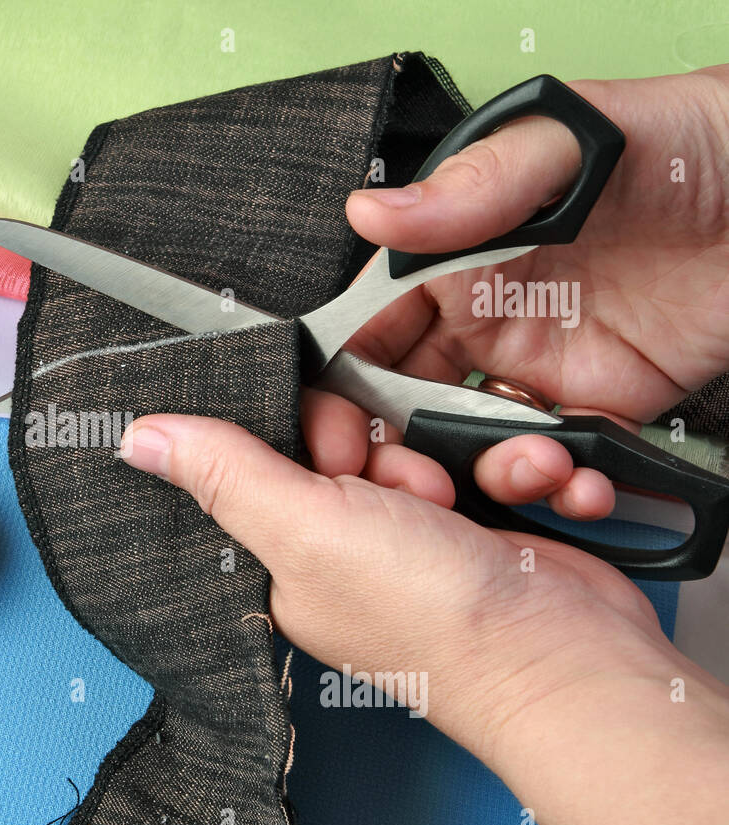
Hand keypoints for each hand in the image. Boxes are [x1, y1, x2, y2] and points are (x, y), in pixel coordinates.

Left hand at [119, 413, 728, 824]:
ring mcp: (423, 539)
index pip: (275, 457)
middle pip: (353, 441)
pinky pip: (492, 461)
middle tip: (404, 487)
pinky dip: (518, 468)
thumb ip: (225, 474)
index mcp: (291, 558)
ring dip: (458, 454)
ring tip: (464, 504)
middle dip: (389, 448)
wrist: (564, 655)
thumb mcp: (305, 529)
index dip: (308, 433)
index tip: (337, 447)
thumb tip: (139, 438)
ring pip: (427, 444)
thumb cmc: (430, 614)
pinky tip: (526, 491)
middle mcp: (351, 550)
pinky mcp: (488, 526)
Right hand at [304, 65, 728, 521]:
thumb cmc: (679, 144)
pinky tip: (583, 482)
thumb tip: (371, 212)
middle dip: (397, 455)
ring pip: (471, 447)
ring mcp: (535, 370)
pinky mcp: (596, 408)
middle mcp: (480, 320)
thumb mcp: (564, 148)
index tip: (335, 441)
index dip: (338, 390)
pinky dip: (561, 487)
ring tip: (535, 470)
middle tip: (417, 489)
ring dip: (487, 476)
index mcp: (450, 260)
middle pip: (401, 404)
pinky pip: (555, 463)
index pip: (364, 333)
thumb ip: (470, 187)